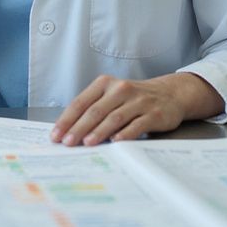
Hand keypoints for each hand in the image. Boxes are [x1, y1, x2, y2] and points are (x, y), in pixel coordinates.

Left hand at [51, 73, 221, 145]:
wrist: (170, 94)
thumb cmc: (133, 99)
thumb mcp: (112, 96)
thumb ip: (94, 109)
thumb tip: (69, 133)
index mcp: (105, 84)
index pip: (81, 102)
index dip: (67, 120)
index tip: (56, 135)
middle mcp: (120, 89)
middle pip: (95, 110)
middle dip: (79, 128)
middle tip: (68, 143)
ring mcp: (138, 101)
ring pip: (114, 117)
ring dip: (99, 131)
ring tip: (87, 143)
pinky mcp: (154, 113)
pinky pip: (137, 124)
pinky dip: (125, 133)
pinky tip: (116, 142)